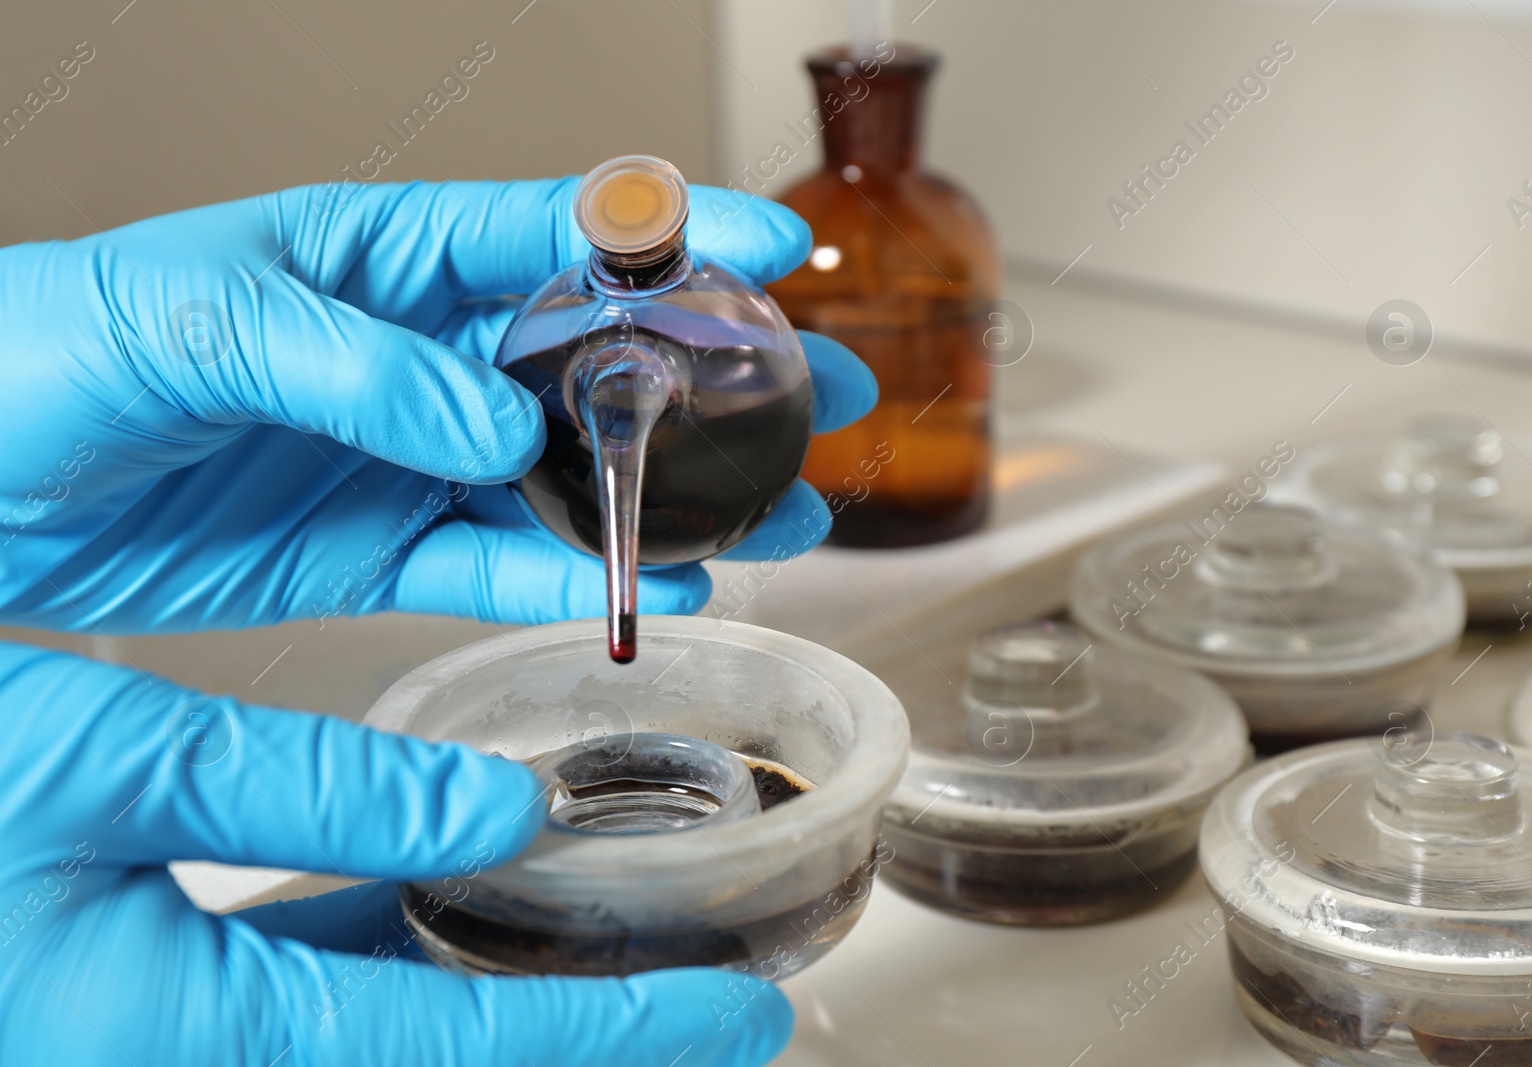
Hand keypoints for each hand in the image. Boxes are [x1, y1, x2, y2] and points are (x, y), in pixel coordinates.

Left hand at [0, 179, 874, 633]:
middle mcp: (409, 352)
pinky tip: (655, 584)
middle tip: (820, 396)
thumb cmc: (38, 353)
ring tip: (779, 512)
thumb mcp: (184, 322)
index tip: (773, 240)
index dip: (671, 233)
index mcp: (374, 255)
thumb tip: (486, 429)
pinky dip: (579, 579)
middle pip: (597, 358)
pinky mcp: (370, 549)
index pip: (551, 231)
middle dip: (717, 373)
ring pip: (570, 472)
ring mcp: (400, 456)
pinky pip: (498, 565)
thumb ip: (347, 364)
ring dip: (675, 492)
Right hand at [0, 640, 791, 1064]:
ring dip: (502, 982)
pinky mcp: (160, 985)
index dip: (612, 1038)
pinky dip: (400, 946)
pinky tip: (456, 884)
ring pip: (383, 1024)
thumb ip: (286, 793)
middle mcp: (191, 1047)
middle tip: (711, 990)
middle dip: (582, 1030)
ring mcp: (181, 1023)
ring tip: (616, 931)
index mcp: (178, 1034)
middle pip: (438, 1058)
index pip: (451, 1057)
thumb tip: (477, 808)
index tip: (741, 1016)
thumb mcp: (79, 780)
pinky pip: (312, 984)